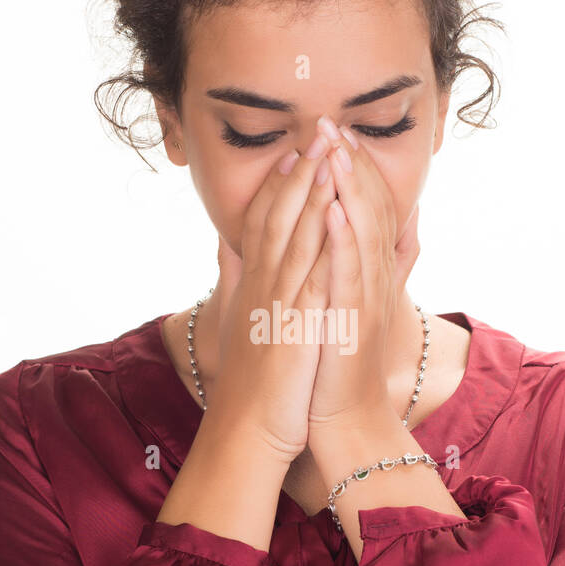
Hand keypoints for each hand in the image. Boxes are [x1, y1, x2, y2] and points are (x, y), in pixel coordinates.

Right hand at [206, 129, 338, 461]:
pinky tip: (337, 217)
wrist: (245, 432)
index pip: (265, 222)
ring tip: (328, 157)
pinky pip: (311, 279)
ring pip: (294, 240)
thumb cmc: (249, 382)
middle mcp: (262, 288)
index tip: (296, 150)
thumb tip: (227, 242)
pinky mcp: (294, 329)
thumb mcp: (238, 319)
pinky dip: (324, 246)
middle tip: (316, 132)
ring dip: (311, 196)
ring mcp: (277, 306)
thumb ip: (233, 276)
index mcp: (254, 285)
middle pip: (278, 219)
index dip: (281, 184)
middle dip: (298, 174)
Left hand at [307, 122, 420, 432]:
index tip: (341, 135)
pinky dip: (343, 243)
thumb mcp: (355, 306)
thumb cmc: (341, 366)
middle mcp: (373, 281)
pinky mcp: (350, 325)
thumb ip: (368, 266)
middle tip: (333, 124)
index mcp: (369, 275)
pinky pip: (348, 277)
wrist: (347, 421)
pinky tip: (334, 212)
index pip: (369, 210)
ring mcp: (364, 301)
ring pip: (361, 235)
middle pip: (369, 211)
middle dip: (351, 166)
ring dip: (349, 191)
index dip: (357, 171)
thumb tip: (386, 226)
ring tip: (335, 152)